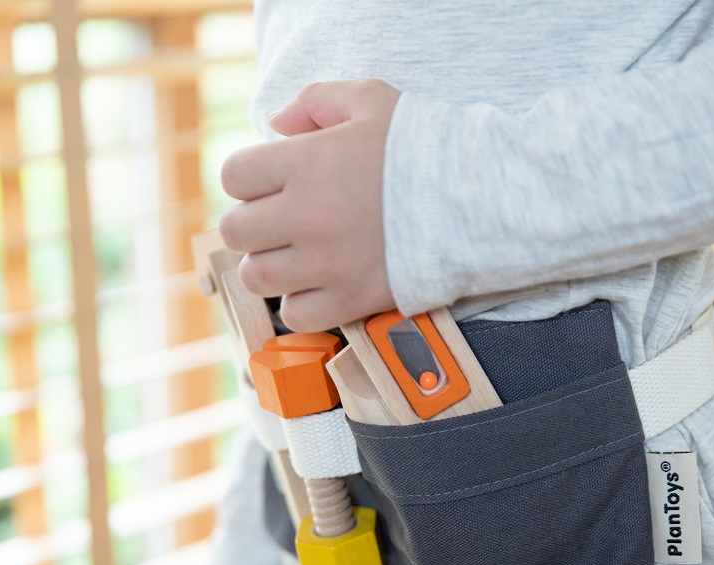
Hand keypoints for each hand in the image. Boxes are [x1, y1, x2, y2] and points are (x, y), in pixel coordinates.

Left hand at [218, 79, 401, 331]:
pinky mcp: (350, 299)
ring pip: (257, 276)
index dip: (249, 178)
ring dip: (268, 265)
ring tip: (295, 255)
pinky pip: (295, 314)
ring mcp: (326, 263)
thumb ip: (316, 102)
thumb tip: (274, 123)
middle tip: (280, 220)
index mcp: (305, 162)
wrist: (479, 199)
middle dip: (252, 223)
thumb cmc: (424, 147)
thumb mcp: (372, 100)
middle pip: (235, 230)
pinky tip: (319, 284)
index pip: (233, 176)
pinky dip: (299, 303)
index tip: (272, 182)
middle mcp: (306, 216)